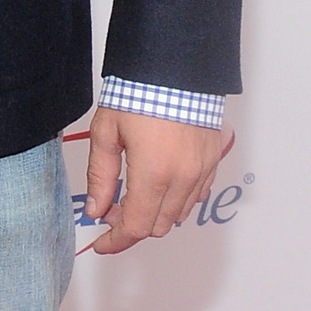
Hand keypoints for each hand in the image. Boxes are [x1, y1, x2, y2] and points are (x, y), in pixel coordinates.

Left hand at [84, 107, 234, 253]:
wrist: (176, 66)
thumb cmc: (138, 93)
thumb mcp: (106, 133)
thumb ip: (100, 177)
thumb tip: (97, 210)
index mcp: (154, 173)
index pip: (136, 227)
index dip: (117, 241)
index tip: (103, 243)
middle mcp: (184, 177)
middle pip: (157, 226)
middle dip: (132, 225)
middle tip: (112, 207)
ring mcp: (203, 170)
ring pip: (178, 214)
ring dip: (154, 213)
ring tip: (133, 192)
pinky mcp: (213, 160)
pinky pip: (196, 196)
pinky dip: (176, 200)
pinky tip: (158, 183)